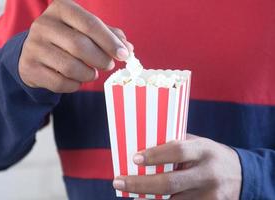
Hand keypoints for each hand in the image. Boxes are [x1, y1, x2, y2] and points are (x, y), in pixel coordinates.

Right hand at [19, 0, 132, 92]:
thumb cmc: (67, 38)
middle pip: (80, 46)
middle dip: (101, 60)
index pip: (90, 24)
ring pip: (71, 67)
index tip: (124, 55)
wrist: (34, 52)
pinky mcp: (29, 68)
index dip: (110, 41)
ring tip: (92, 73)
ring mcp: (33, 46)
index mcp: (61, 9)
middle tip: (108, 65)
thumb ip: (108, 36)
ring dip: (89, 74)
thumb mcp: (85, 30)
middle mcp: (43, 24)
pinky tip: (77, 80)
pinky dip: (75, 85)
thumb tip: (128, 49)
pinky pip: (60, 83)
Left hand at [113, 134, 241, 199]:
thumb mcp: (198, 143)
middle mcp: (208, 173)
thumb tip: (145, 145)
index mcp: (204, 150)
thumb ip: (176, 144)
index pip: (178, 151)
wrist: (243, 175)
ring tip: (129, 195)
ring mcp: (211, 195)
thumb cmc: (211, 155)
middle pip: (170, 183)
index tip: (134, 158)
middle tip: (119, 182)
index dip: (155, 155)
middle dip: (140, 184)